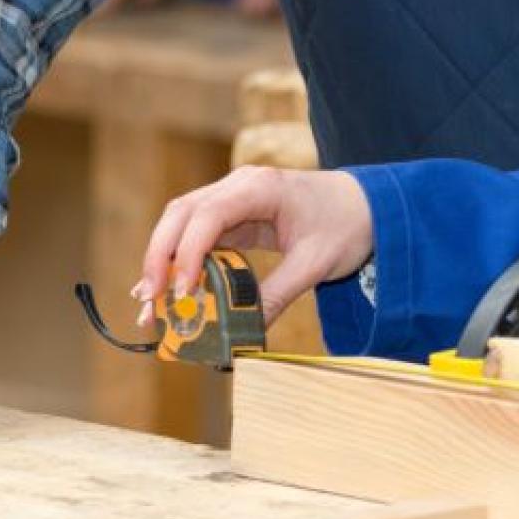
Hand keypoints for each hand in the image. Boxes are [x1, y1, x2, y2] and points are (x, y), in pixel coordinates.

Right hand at [135, 167, 373, 323]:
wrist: (369, 204)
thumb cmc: (346, 225)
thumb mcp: (316, 263)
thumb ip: (277, 295)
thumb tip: (244, 333)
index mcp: (260, 187)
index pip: (208, 215)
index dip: (187, 253)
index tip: (181, 293)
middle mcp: (239, 185)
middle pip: (181, 213)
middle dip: (159, 257)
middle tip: (150, 301)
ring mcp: (233, 197)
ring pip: (181, 222)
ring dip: (162, 260)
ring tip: (149, 303)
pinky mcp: (233, 214)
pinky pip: (197, 234)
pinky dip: (180, 260)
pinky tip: (169, 290)